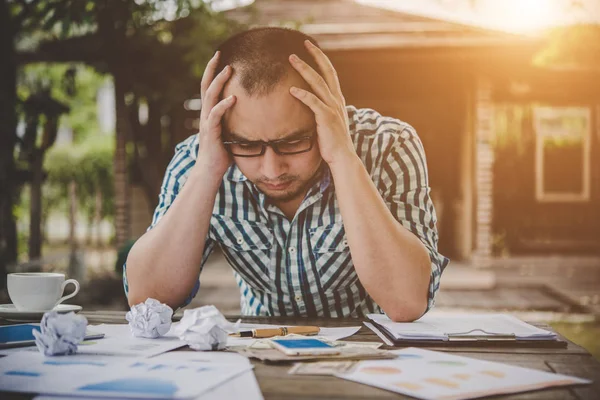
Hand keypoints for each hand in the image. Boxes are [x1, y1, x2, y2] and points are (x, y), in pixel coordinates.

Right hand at [195, 51, 235, 176]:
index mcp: (210, 114)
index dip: (213, 72)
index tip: (221, 58)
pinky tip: (233, 98)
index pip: (209, 88)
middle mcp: (206, 115)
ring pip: (210, 97)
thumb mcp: (230, 135)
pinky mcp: (211, 133)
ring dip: (219, 82)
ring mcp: (207, 123)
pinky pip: (216, 115)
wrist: (209, 172)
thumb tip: (256, 118)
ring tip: (229, 70)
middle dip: (212, 69)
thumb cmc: (221, 155)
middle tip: (219, 54)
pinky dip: (223, 105)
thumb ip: (237, 123)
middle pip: (206, 86)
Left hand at [288, 40, 355, 165]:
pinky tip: (292, 89)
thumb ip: (322, 112)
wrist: (343, 157)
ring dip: (304, 69)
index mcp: (337, 100)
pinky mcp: (326, 118)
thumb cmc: (333, 143)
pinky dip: (303, 94)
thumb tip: (312, 108)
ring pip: (317, 82)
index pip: (330, 73)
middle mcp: (336, 100)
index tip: (311, 48)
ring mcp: (332, 108)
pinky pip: (313, 102)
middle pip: (326, 71)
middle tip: (304, 43)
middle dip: (315, 56)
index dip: (321, 59)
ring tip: (292, 59)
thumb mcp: (329, 123)